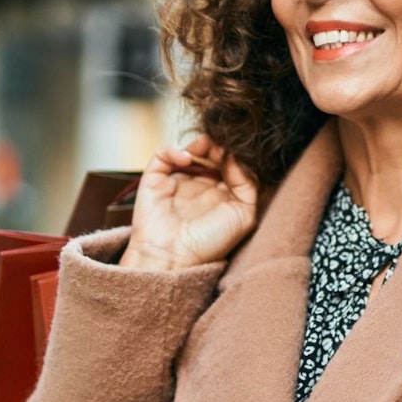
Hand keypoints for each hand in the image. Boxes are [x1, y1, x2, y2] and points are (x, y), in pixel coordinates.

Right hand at [118, 136, 258, 270]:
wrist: (174, 258)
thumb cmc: (209, 243)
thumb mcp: (243, 215)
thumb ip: (247, 185)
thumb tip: (237, 158)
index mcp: (221, 193)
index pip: (230, 163)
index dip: (234, 155)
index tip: (237, 152)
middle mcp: (199, 185)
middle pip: (211, 153)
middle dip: (218, 147)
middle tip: (222, 147)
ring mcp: (177, 180)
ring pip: (189, 149)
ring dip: (200, 144)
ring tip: (206, 149)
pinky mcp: (155, 179)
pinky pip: (162, 154)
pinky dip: (174, 149)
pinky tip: (186, 158)